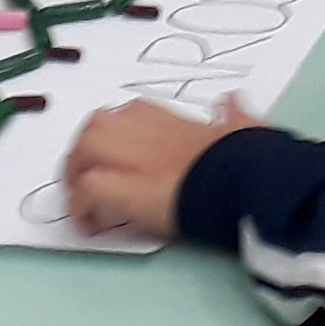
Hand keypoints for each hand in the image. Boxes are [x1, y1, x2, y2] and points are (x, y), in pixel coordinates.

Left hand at [64, 94, 252, 239]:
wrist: (244, 178)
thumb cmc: (247, 157)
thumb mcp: (243, 127)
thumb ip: (233, 114)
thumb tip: (232, 100)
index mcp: (168, 117)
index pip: (128, 116)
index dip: (120, 138)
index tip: (124, 159)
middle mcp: (140, 126)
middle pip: (96, 127)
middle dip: (87, 153)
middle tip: (90, 182)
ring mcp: (126, 155)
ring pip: (83, 150)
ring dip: (77, 175)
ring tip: (83, 203)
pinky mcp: (119, 187)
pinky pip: (85, 190)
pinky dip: (81, 206)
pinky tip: (90, 224)